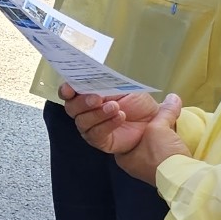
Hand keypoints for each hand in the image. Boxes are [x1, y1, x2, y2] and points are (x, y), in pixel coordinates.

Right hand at [61, 84, 182, 175]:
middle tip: (97, 98)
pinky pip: (96, 134)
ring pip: (82, 122)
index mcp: (88, 95)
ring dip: (98, 113)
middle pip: (72, 108)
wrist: (153, 120)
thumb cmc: (138, 104)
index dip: (66, 90)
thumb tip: (90, 79)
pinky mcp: (100, 141)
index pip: (69, 93)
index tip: (70, 89)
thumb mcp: (122, 88)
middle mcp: (86, 112)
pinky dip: (107, 124)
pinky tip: (119, 117)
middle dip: (83, 102)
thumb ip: (104, 84)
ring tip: (115, 107)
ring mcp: (91, 127)